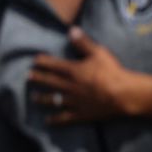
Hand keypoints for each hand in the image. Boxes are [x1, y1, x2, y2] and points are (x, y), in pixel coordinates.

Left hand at [30, 27, 151, 123]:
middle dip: (37, 78)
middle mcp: (70, 86)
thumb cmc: (112, 72)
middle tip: (27, 77)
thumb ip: (84, 43)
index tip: (34, 61)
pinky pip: (65, 118)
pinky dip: (56, 120)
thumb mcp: (99, 53)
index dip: (43, 62)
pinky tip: (48, 121)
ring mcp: (75, 101)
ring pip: (54, 100)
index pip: (53, 65)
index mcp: (74, 71)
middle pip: (50, 82)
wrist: (124, 95)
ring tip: (33, 98)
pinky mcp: (82, 114)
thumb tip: (71, 30)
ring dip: (42, 98)